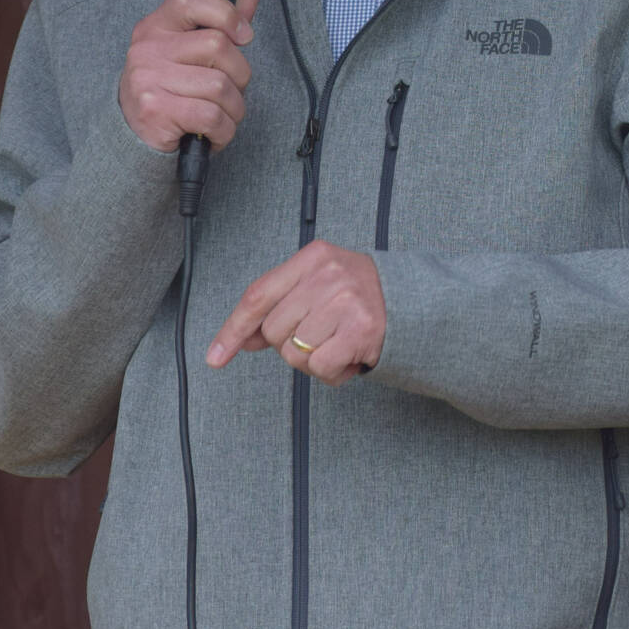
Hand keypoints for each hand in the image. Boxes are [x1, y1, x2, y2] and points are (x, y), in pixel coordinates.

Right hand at [118, 0, 258, 151]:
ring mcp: (148, 79)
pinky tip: (213, 133)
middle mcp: (148, 49)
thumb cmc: (172, 88)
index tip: (244, 35)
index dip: (227, 13)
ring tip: (221, 115)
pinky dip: (224, 130)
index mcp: (157, 26)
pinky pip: (212, 116)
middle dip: (240, 75)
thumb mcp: (190, 49)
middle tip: (230, 91)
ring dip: (234, 108)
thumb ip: (221, 20)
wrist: (134, 135)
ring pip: (220, 86)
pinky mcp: (155, 110)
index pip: (191, 2)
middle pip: (219, 47)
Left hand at [207, 240, 385, 385]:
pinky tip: (347, 356)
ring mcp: (345, 301)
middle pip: (273, 330)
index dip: (232, 329)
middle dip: (289, 341)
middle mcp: (328, 275)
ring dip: (310, 358)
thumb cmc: (358, 294)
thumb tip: (241, 338)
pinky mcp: (360, 330)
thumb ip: (278, 306)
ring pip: (293, 352)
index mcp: (313, 257)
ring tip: (336, 342)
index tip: (216, 356)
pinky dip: (330, 371)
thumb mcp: (317, 284)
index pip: (258, 296)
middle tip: (320, 332)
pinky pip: (318, 367)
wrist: (413, 301)